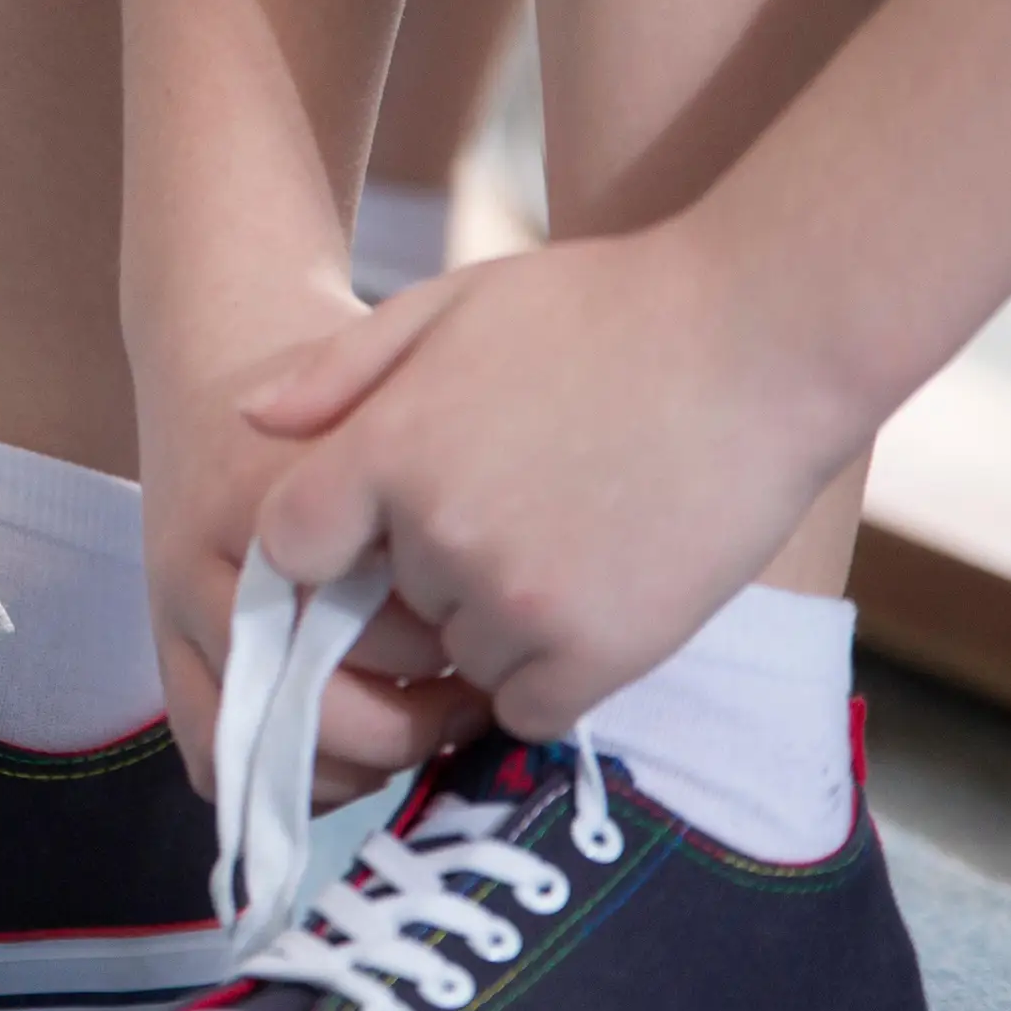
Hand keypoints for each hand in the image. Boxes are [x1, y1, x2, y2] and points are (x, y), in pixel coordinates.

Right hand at [142, 304, 487, 809]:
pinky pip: (211, 755)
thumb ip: (442, 484)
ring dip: (353, 761)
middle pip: (324, 702)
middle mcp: (217, 561)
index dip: (453, 657)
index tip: (499, 642)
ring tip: (414, 721)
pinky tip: (355, 744)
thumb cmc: (334, 376)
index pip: (387, 631)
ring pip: (263, 746)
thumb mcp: (398, 392)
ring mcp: (176, 607)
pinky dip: (289, 775)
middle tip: (469, 700)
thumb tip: (511, 614)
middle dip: (413, 723)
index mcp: (282, 498)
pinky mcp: (160, 642)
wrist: (214, 344)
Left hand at [245, 222, 865, 742]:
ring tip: (570, 539)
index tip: (369, 533)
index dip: (327, 544)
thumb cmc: (607, 308)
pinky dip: (549, 675)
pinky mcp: (599, 651)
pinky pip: (529, 707)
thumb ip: (340, 370)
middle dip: (428, 573)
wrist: (766, 339)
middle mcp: (439, 538)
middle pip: (387, 605)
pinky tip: (593, 603)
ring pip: (460, 658)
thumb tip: (245, 421)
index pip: (291, 547)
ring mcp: (519, 602)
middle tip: (514, 508)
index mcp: (388, 451)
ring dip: (493, 626)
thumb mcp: (453, 303)